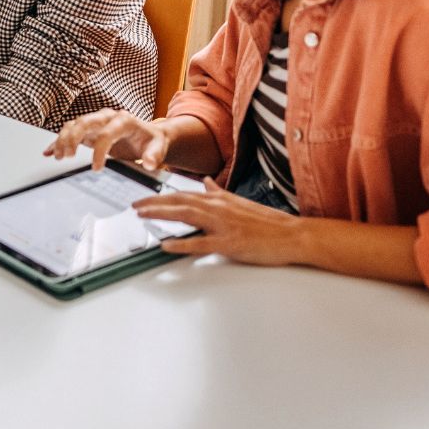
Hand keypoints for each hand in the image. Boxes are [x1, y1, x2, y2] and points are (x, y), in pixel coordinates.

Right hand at [46, 109, 171, 170]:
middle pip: (84, 122)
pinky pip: (69, 131)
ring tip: (57, 156)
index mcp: (124, 120)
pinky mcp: (88, 130)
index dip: (100, 151)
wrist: (147, 135)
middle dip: (72, 138)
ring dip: (62, 139)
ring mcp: (96, 122)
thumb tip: (149, 163)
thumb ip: (155, 155)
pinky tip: (49, 151)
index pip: (107, 133)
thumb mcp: (158, 147)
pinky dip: (57, 141)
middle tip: (67, 156)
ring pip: (73, 125)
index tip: (97, 169)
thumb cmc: (151, 140)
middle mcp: (107, 117)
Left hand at [134, 179, 305, 265]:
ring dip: (161, 214)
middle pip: (180, 202)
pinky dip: (182, 244)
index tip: (144, 198)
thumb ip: (219, 193)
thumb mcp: (240, 202)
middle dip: (154, 203)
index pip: (184, 194)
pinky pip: (201, 244)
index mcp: (220, 200)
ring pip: (186, 215)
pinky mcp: (230, 243)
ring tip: (142, 216)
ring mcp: (224, 225)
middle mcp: (219, 208)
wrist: (294, 235)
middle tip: (134, 206)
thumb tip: (205, 183)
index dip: (162, 196)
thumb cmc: (268, 222)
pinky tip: (166, 245)